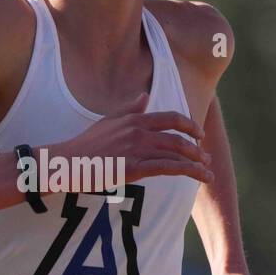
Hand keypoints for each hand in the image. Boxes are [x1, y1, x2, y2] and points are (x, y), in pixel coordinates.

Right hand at [52, 92, 212, 186]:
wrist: (68, 162)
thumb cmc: (86, 144)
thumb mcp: (108, 121)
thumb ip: (129, 109)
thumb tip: (144, 96)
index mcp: (134, 119)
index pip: (170, 117)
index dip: (189, 125)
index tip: (199, 134)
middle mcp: (139, 131)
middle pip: (178, 137)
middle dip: (197, 148)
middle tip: (206, 157)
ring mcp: (137, 149)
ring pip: (177, 153)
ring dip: (197, 162)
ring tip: (207, 171)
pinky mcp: (134, 167)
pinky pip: (168, 168)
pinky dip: (188, 172)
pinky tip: (198, 177)